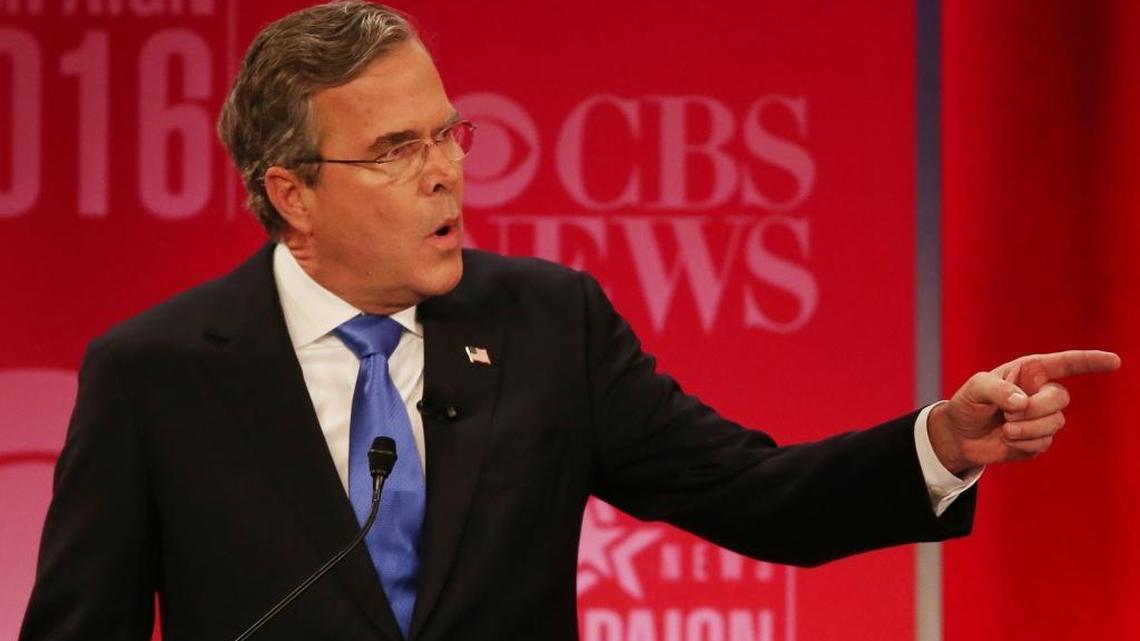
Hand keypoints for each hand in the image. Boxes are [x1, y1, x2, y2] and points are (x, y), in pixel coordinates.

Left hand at [928, 350, 1120, 474]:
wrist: (960, 435)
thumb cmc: (968, 404)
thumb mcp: (975, 388)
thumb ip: (997, 389)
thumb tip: (1022, 402)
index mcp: (1030, 372)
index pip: (1066, 363)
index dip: (1090, 362)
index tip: (1115, 361)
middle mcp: (1041, 392)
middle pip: (1061, 398)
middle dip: (1036, 408)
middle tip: (1008, 414)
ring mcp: (1043, 417)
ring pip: (1055, 423)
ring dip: (1026, 428)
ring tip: (1005, 428)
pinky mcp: (1039, 440)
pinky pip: (1043, 443)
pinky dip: (1022, 443)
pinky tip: (1007, 440)